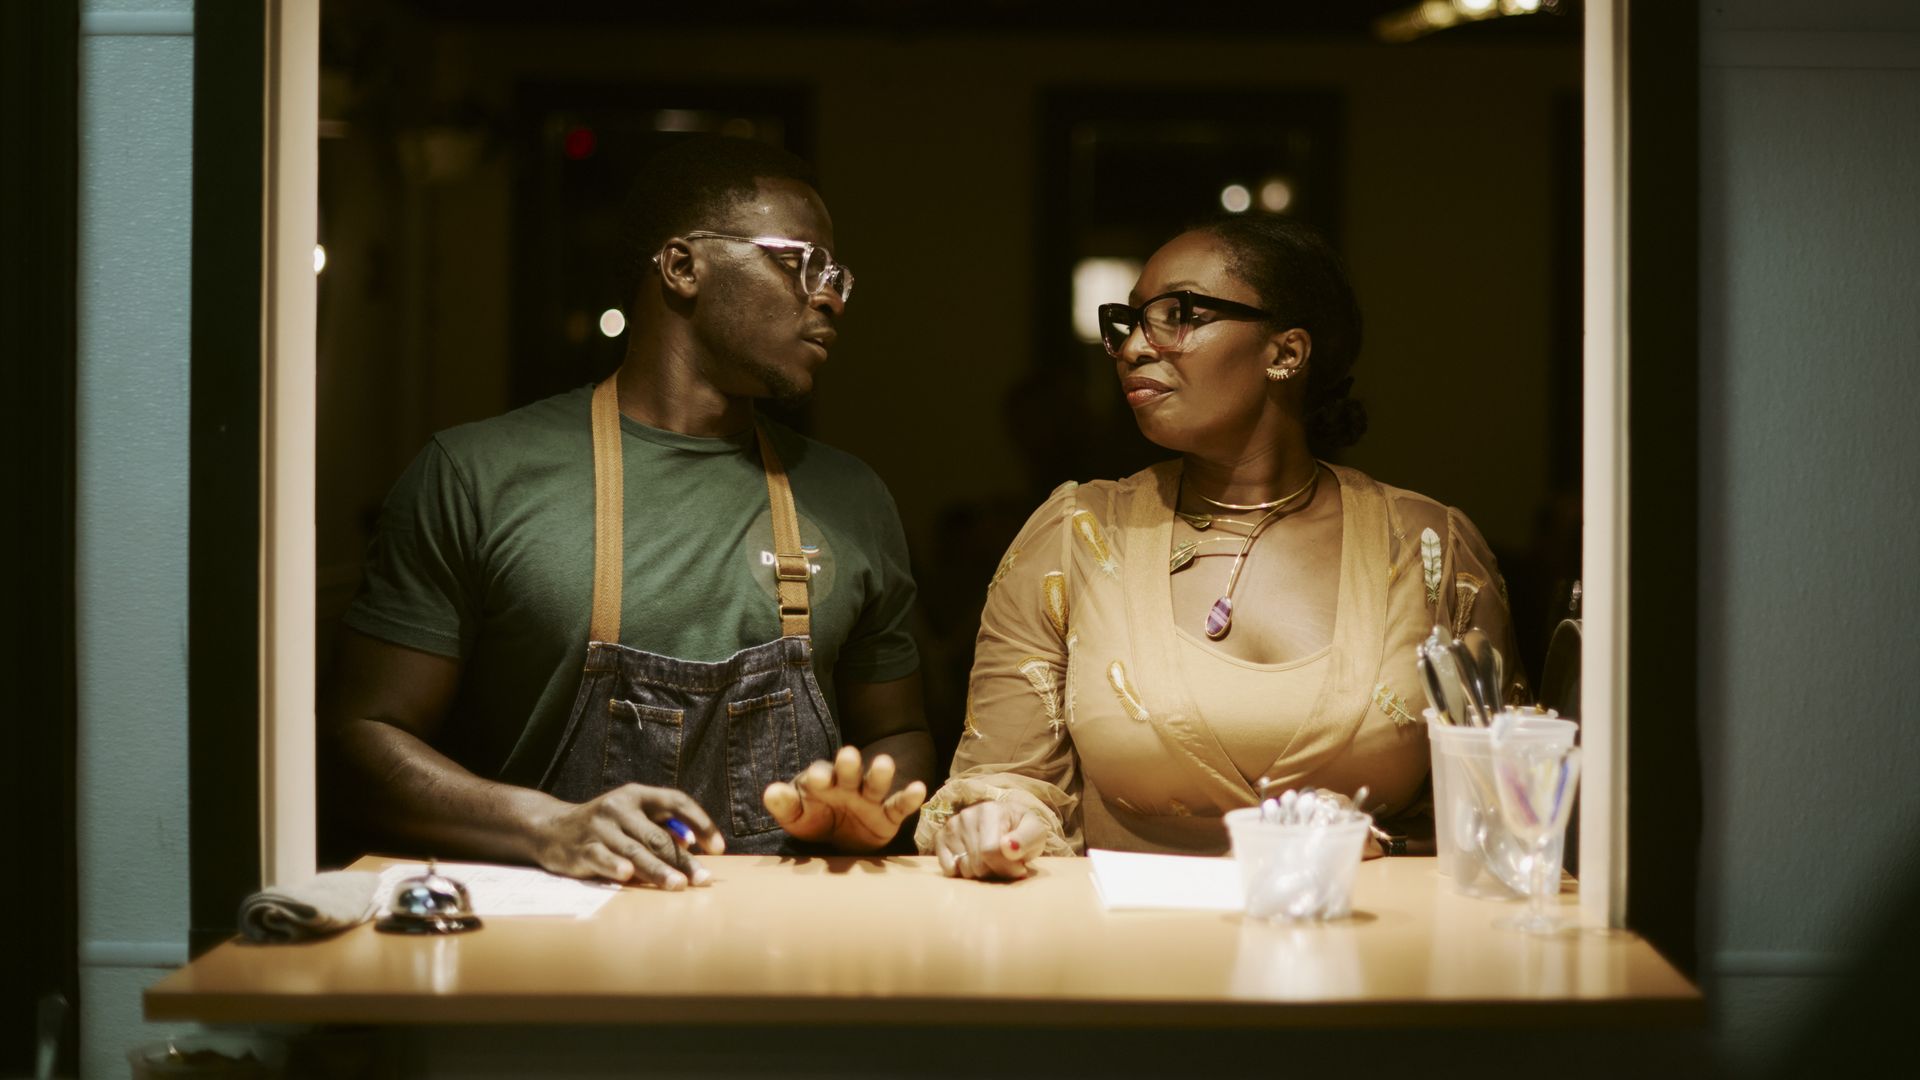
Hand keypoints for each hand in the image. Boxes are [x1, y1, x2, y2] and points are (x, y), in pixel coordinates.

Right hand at [530, 783, 723, 888]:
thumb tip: (694, 846)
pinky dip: (615, 867)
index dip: (701, 821)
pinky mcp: (582, 847)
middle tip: (702, 879)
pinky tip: (628, 876)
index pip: (676, 801)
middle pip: (658, 835)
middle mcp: (619, 807)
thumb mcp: (632, 816)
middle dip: (683, 860)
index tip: (719, 847)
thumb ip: (660, 826)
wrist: (551, 829)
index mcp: (637, 795)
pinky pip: (603, 858)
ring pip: (635, 850)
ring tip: (678, 886)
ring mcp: (600, 827)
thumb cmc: (605, 826)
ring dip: (658, 870)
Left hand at [762, 745, 926, 852]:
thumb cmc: (815, 818)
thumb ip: (785, 805)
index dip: (818, 776)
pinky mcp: (888, 815)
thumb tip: (770, 792)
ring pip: (875, 783)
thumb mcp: (796, 816)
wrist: (841, 838)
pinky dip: (909, 797)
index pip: (819, 774)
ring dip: (879, 774)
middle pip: (848, 771)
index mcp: (822, 782)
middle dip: (847, 764)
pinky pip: (899, 806)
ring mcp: (869, 798)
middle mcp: (847, 784)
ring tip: (884, 764)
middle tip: (847, 755)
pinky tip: (918, 788)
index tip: (815, 779)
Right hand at [933, 800, 1047, 880]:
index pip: (990, 852)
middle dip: (994, 871)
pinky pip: (947, 868)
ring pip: (963, 868)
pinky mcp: (941, 838)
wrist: (1006, 822)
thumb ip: (1026, 840)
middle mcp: (966, 815)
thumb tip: (1008, 847)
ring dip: (979, 873)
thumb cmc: (1022, 830)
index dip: (1006, 867)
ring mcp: (952, 826)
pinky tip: (973, 862)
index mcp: (990, 810)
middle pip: (977, 864)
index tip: (1019, 868)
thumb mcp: (1035, 833)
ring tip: (991, 861)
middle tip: (1005, 864)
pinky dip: (960, 872)